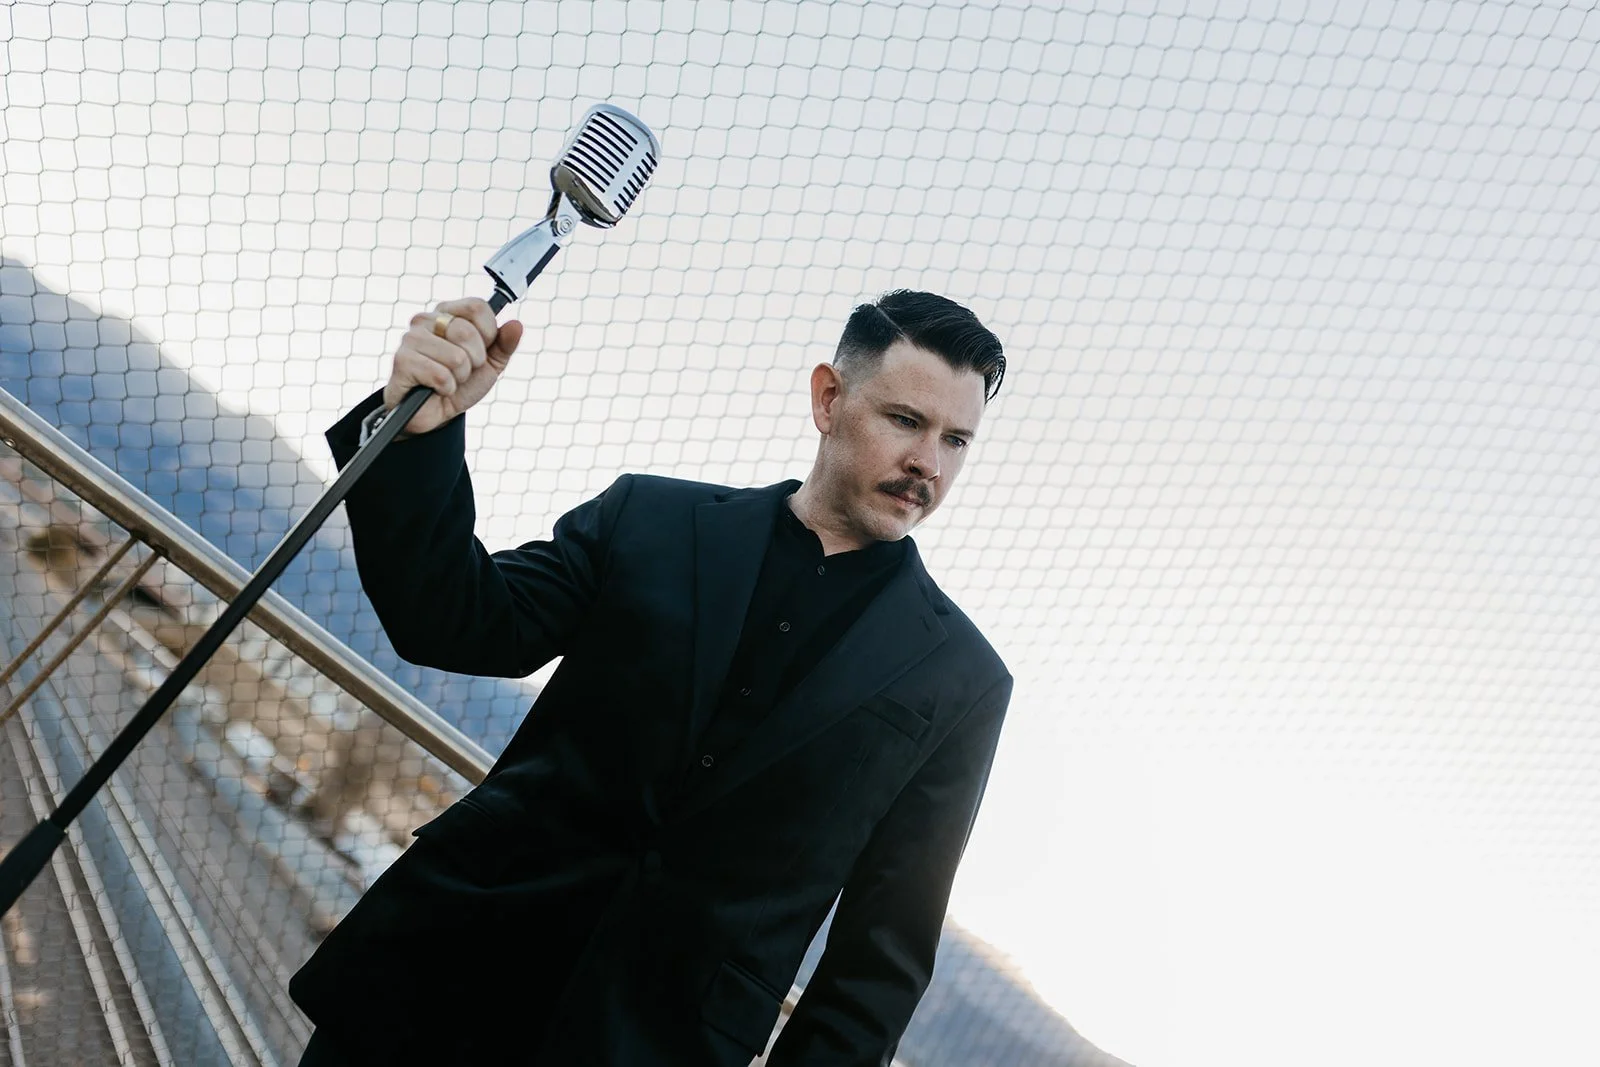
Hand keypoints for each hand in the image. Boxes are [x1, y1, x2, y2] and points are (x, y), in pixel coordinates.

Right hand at [382, 298, 524, 435]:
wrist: (435, 412)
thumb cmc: (461, 383)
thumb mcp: (490, 364)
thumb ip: (504, 344)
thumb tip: (516, 324)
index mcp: (447, 313)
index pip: (476, 307)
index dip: (488, 333)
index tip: (481, 350)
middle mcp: (426, 320)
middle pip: (467, 332)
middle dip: (474, 361)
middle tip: (462, 370)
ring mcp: (411, 339)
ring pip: (456, 357)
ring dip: (459, 377)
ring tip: (448, 380)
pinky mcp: (402, 361)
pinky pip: (441, 376)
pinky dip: (446, 389)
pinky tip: (436, 389)